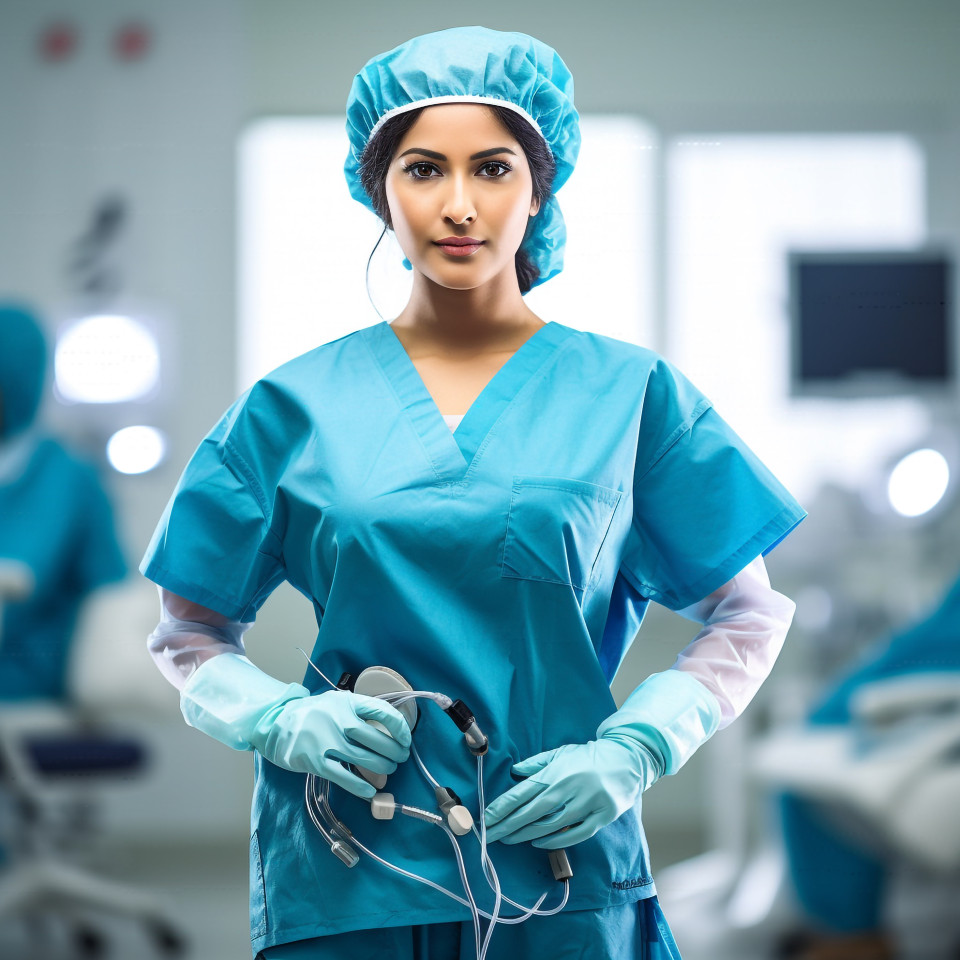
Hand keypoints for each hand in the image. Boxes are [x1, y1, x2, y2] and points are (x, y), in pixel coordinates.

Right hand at [253, 689, 411, 797]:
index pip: (383, 712)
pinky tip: (369, 790)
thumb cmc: (311, 713)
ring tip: (388, 771)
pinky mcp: (315, 760)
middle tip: (400, 758)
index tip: (406, 738)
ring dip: (383, 768)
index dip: (400, 727)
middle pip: (378, 739)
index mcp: (347, 702)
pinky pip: (344, 777)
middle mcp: (339, 719)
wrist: (274, 721)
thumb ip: (357, 712)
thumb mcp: (335, 702)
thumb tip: (388, 730)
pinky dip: (360, 786)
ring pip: (365, 758)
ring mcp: (327, 740)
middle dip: (395, 752)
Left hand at [482, 738, 656, 848]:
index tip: (485, 820)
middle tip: (488, 837)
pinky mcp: (602, 816)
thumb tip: (515, 772)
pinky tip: (538, 842)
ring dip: (526, 835)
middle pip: (532, 812)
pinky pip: (575, 834)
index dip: (502, 808)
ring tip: (508, 840)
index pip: (523, 793)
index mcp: (556, 772)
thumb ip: (538, 763)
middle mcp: (569, 787)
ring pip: (551, 825)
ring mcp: (587, 803)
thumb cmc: (589, 757)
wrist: (627, 758)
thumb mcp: (561, 753)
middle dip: (507, 826)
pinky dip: (555, 841)